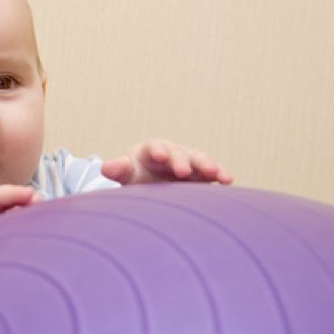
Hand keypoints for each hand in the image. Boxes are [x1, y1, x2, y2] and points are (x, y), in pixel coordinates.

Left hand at [101, 139, 232, 185]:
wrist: (153, 187)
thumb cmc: (138, 178)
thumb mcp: (128, 175)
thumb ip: (120, 170)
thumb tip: (106, 167)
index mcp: (151, 150)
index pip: (154, 146)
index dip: (157, 150)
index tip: (159, 155)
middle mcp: (173, 153)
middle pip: (179, 153)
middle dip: (181, 161)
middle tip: (182, 172)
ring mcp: (190, 163)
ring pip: (199, 160)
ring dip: (207, 166)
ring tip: (215, 174)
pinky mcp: (202, 175)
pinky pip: (212, 173)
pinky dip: (220, 174)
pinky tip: (227, 180)